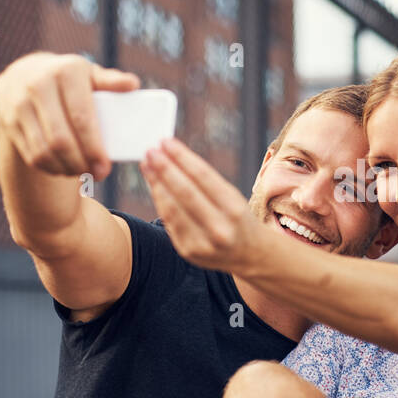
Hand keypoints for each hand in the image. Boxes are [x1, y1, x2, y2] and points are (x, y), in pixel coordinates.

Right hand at [0, 51, 138, 180]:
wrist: (23, 74)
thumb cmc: (68, 79)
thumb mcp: (88, 74)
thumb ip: (110, 81)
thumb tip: (133, 85)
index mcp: (65, 72)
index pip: (81, 117)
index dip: (94, 147)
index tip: (106, 167)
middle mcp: (38, 86)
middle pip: (61, 139)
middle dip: (81, 163)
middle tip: (97, 174)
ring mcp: (19, 104)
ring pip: (44, 151)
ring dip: (66, 169)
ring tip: (82, 172)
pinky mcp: (9, 122)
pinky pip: (31, 155)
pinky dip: (50, 168)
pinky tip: (64, 169)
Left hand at [140, 138, 267, 272]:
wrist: (250, 255)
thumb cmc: (237, 218)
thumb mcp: (232, 197)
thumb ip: (205, 181)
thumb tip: (171, 156)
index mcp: (234, 209)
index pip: (203, 177)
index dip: (182, 157)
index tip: (166, 141)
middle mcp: (219, 228)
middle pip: (185, 192)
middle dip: (165, 168)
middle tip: (151, 150)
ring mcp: (203, 243)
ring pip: (172, 207)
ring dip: (156, 182)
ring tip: (147, 164)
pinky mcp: (188, 252)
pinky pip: (168, 221)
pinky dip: (159, 200)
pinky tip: (154, 185)